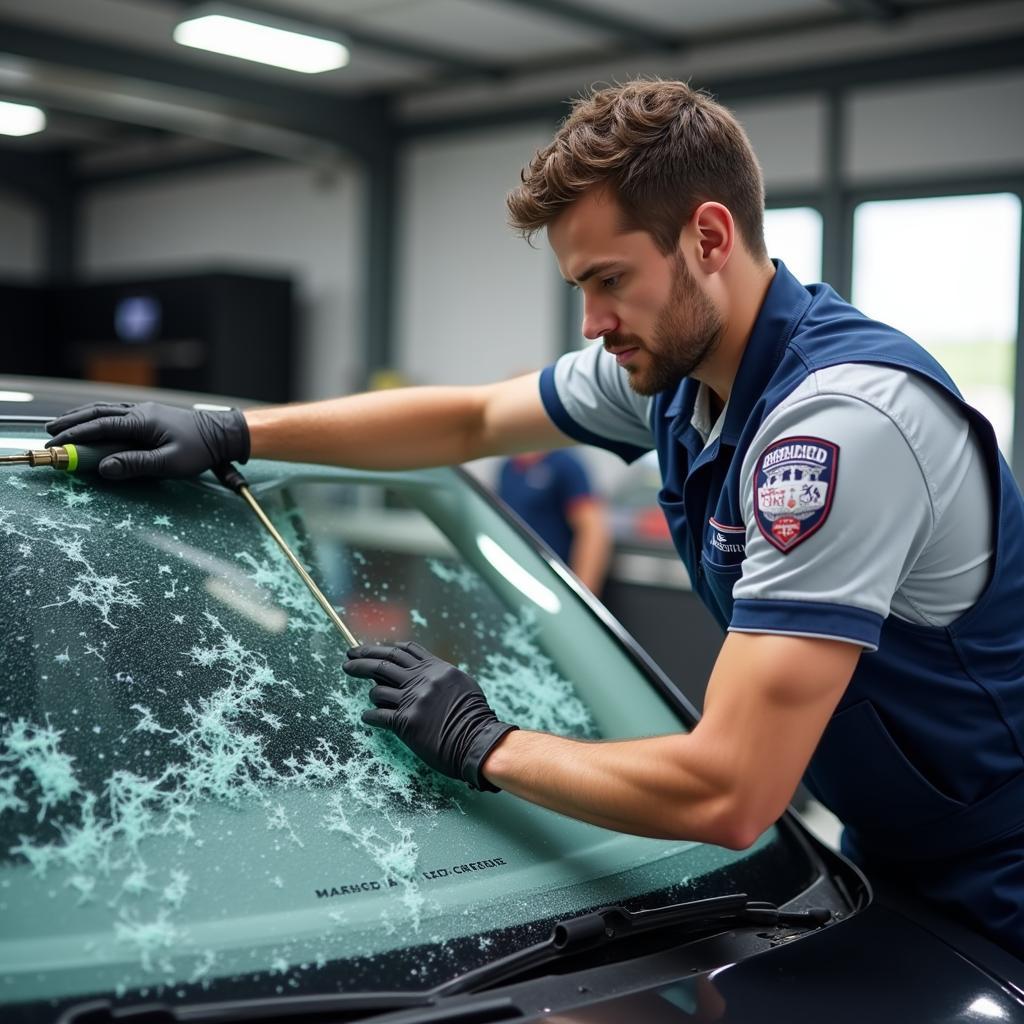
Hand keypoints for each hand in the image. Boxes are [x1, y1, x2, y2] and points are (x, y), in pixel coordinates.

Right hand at [45, 401, 249, 479]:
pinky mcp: (150, 415)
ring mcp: (144, 411)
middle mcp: (140, 411)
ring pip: (105, 410)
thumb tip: (105, 468)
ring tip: (61, 427)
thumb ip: (137, 464)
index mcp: (142, 421)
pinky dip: (98, 416)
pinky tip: (91, 422)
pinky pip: (116, 412)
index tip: (56, 446)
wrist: (222, 433)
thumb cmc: (200, 449)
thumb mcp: (170, 463)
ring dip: (82, 417)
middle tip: (49, 435)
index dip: (76, 436)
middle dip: (71, 424)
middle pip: (97, 414)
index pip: (101, 427)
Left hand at [344, 641, 517, 791]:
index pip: (405, 650)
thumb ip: (440, 675)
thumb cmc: (474, 717)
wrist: (478, 742)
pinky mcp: (406, 723)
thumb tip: (419, 672)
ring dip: (372, 694)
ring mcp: (413, 700)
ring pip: (378, 690)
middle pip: (385, 663)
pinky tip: (366, 718)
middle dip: (362, 658)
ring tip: (371, 698)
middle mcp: (423, 680)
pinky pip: (378, 716)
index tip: (371, 649)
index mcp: (436, 668)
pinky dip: (370, 717)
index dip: (385, 648)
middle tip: (348, 658)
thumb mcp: (461, 684)